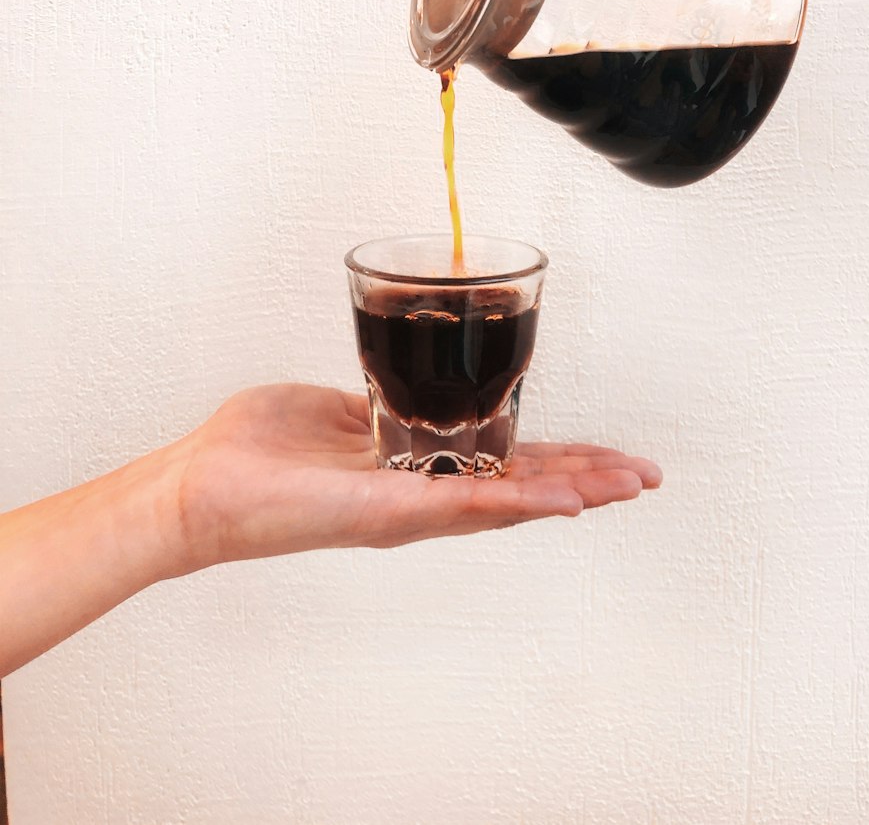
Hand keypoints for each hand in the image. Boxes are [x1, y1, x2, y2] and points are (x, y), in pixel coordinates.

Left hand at [171, 385, 661, 567]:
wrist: (202, 487)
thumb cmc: (258, 452)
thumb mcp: (337, 410)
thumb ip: (380, 401)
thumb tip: (400, 375)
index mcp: (416, 469)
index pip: (503, 466)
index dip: (560, 462)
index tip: (609, 456)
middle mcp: (422, 496)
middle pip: (521, 488)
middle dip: (588, 481)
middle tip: (646, 477)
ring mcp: (410, 509)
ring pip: (507, 501)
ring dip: (572, 492)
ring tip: (627, 486)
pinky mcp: (388, 513)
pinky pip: (464, 505)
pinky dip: (518, 503)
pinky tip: (564, 500)